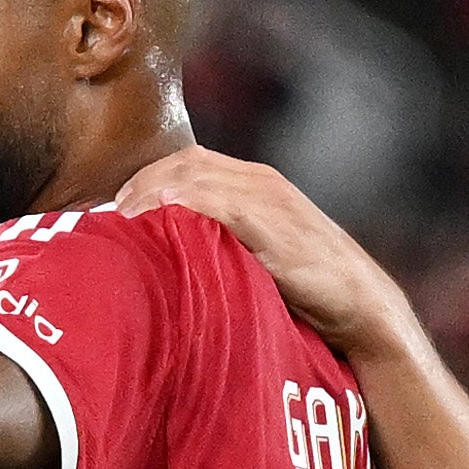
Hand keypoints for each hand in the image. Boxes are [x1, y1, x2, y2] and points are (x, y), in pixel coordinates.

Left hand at [113, 146, 420, 359]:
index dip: (149, 177)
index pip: (190, 163)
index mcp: (257, 183)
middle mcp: (260, 181)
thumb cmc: (309, 291)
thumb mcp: (259, 257)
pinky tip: (156, 216)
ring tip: (121, 219)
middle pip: (186, 163)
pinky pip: (218, 201)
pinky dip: (182, 203)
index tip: (118, 206)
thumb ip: (224, 244)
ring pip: (196, 176)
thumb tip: (173, 261)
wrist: (360, 305)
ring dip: (151, 192)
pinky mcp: (273, 222)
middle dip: (142, 182)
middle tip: (108, 213)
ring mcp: (268, 198)